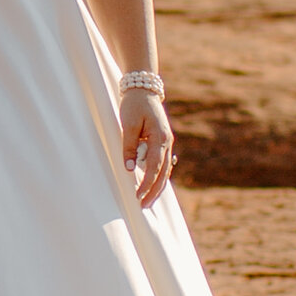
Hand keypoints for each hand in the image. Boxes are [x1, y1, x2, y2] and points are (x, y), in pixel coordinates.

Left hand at [121, 85, 173, 207]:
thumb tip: (131, 168)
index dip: (146, 184)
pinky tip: (151, 187)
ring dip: (157, 187)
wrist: (143, 89)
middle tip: (143, 206)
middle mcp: (167, 142)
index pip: (154, 167)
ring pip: (164, 170)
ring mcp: (166, 143)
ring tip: (148, 201)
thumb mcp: (128, 124)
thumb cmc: (134, 104)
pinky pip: (161, 164)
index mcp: (160, 137)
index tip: (137, 196)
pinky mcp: (161, 142)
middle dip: (154, 191)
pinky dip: (157, 177)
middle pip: (163, 173)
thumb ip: (129, 146)